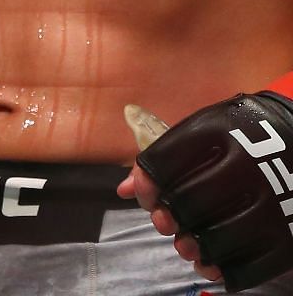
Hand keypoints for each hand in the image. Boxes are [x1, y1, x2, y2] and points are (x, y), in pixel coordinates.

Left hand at [119, 89, 292, 290]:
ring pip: (218, 238)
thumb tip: (125, 190)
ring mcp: (276, 201)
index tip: (147, 195)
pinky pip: (251, 265)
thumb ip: (165, 156)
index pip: (165, 161)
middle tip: (164, 222)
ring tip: (186, 246)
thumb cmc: (240, 137)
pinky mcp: (290, 236)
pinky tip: (211, 264)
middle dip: (169, 217)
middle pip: (189, 202)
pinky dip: (224, 271)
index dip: (148, 183)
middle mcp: (249, 164)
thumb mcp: (205, 132)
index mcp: (219, 130)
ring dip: (192, 247)